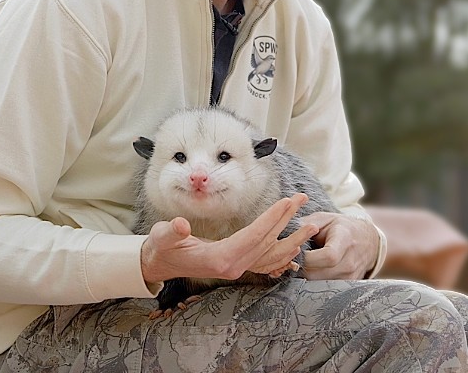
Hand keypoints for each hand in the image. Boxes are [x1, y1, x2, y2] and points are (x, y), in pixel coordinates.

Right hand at [140, 194, 317, 284]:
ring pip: (270, 252)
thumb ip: (170, 232)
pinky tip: (295, 244)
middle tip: (301, 199)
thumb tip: (179, 225)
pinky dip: (282, 252)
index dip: (270, 219)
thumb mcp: (161, 237)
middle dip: (285, 219)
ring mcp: (236, 268)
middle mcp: (232, 266)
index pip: (252, 236)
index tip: (286, 202)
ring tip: (309, 221)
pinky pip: (265, 260)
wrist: (159, 265)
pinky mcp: (236, 265)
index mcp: (218, 259)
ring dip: (290, 236)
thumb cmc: (161, 248)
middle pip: (266, 242)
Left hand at [298, 212, 379, 280]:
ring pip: (318, 284)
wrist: (366, 240)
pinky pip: (324, 288)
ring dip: (305, 276)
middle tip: (290, 260)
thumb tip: (283, 233)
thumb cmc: (340, 227)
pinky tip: (310, 270)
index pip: (328, 256)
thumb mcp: (323, 219)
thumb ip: (304, 225)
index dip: (308, 257)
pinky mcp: (348, 285)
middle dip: (301, 267)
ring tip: (300, 264)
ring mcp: (350, 276)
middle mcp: (350, 261)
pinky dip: (313, 281)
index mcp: (345, 240)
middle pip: (318, 274)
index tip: (296, 251)